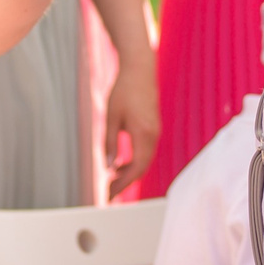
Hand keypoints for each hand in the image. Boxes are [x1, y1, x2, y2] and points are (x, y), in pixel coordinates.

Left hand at [105, 65, 157, 191]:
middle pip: (142, 168)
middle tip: (108, 192)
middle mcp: (153, 135)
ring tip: (112, 179)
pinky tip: (121, 163)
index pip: (135, 168)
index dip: (123, 184)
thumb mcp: (111, 117)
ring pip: (145, 160)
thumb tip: (109, 166)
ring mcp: (155, 131)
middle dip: (126, 182)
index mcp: (143, 134)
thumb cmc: (124, 90)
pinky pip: (146, 151)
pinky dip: (134, 161)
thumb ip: (110, 143)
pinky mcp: (153, 127)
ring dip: (130, 172)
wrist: (139, 70)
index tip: (109, 194)